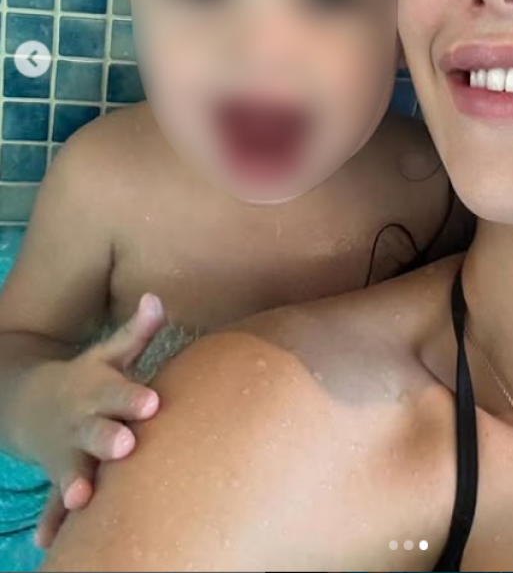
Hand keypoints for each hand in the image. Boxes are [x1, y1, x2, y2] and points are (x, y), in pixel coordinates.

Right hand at [27, 294, 165, 546]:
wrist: (29, 404)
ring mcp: (67, 452)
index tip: (152, 403)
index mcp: (99, 391)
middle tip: (125, 445)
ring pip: (73, 469)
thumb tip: (157, 298)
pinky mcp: (60, 476)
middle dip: (108, 438)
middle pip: (96, 431)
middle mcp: (82, 422)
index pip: (119, 392)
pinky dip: (52, 520)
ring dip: (76, 482)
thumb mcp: (110, 355)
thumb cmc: (92, 379)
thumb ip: (136, 332)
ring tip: (83, 496)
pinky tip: (49, 540)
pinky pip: (54, 502)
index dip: (134, 398)